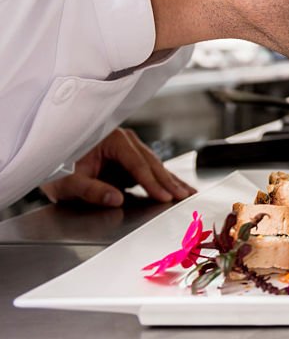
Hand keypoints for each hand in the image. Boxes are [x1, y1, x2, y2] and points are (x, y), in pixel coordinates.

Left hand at [40, 128, 195, 206]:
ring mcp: (128, 148)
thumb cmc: (56, 167)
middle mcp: (124, 140)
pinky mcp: (129, 159)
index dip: (151, 182)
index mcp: (111, 140)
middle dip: (169, 181)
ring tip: (187, 193)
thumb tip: (115, 199)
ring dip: (171, 180)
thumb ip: (92, 190)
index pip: (137, 163)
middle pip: (152, 162)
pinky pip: (149, 169)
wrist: (50, 159)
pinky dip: (163, 180)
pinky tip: (176, 188)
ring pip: (155, 165)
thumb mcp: (68, 182)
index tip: (164, 197)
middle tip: (184, 196)